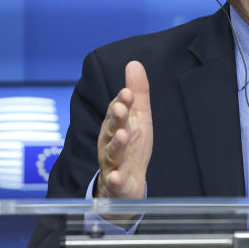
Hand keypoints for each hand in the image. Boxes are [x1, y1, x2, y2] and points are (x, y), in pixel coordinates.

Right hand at [96, 61, 153, 200]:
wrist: (126, 185)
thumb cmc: (131, 147)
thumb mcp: (139, 118)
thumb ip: (137, 94)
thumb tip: (134, 63)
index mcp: (115, 126)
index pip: (117, 111)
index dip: (122, 102)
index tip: (128, 93)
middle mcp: (110, 143)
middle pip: (111, 129)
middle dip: (115, 118)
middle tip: (120, 108)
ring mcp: (112, 163)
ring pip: (112, 153)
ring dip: (116, 144)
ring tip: (122, 135)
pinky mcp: (117, 183)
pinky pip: (115, 181)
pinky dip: (115, 179)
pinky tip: (116, 176)